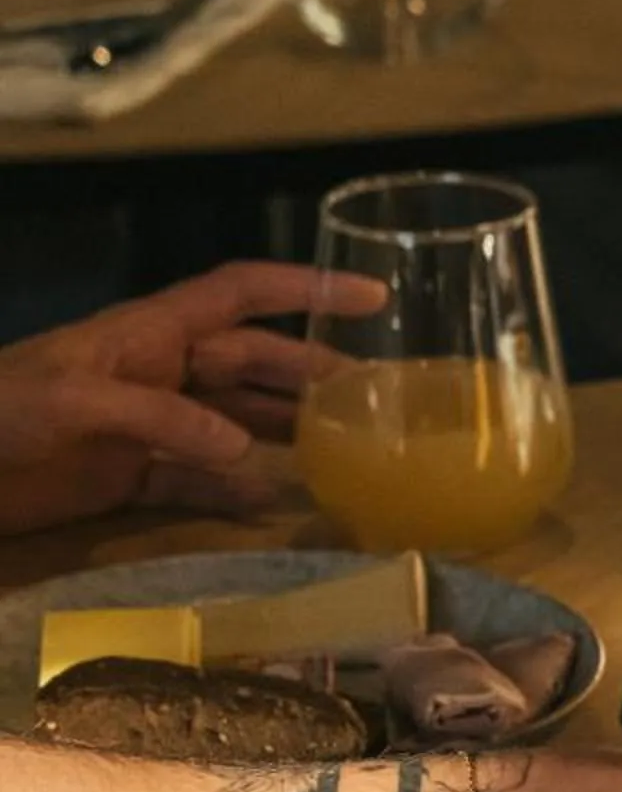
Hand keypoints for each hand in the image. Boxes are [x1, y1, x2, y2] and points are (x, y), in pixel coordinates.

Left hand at [0, 263, 385, 536]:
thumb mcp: (73, 402)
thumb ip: (164, 420)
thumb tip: (250, 456)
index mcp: (147, 334)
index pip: (240, 295)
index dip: (307, 288)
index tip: (374, 297)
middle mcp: (159, 373)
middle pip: (251, 362)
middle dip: (311, 373)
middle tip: (377, 400)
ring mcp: (146, 427)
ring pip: (236, 422)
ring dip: (286, 433)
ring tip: (346, 452)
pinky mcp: (130, 477)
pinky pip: (200, 481)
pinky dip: (237, 492)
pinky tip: (275, 503)